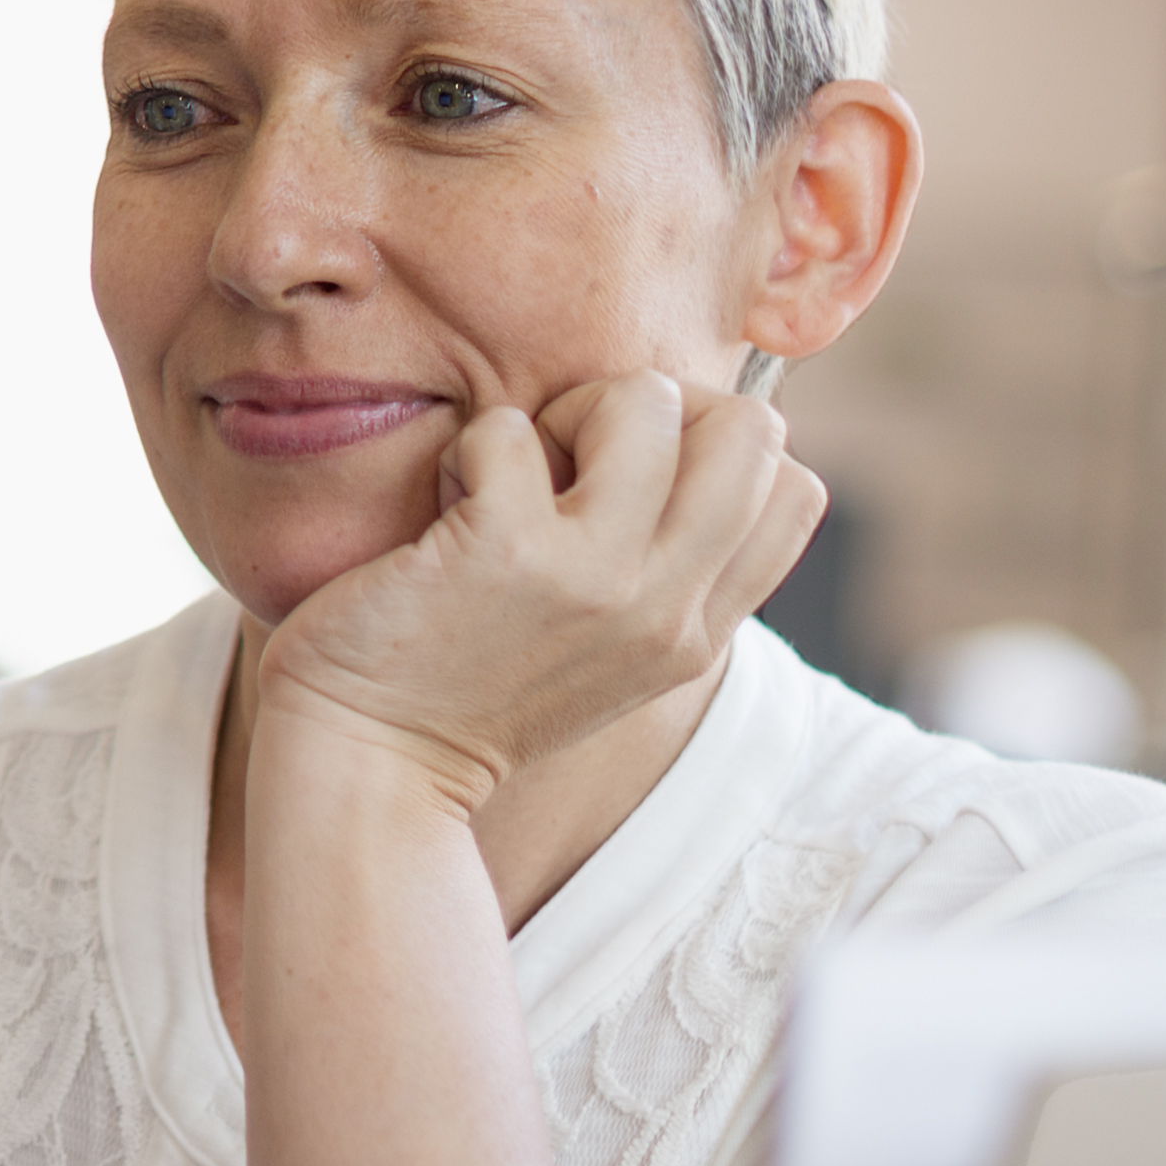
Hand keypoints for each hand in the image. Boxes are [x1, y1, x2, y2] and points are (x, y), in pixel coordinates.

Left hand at [251, 372, 822, 821]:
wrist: (371, 766)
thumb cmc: (468, 688)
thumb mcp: (606, 652)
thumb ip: (664, 573)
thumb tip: (687, 437)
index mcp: (696, 635)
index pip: (795, 490)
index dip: (720, 444)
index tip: (637, 472)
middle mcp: (664, 609)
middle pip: (752, 429)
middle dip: (661, 407)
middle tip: (579, 459)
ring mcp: (593, 579)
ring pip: (646, 399)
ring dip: (568, 410)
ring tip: (513, 475)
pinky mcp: (506, 548)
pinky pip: (512, 427)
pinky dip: (473, 445)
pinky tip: (447, 504)